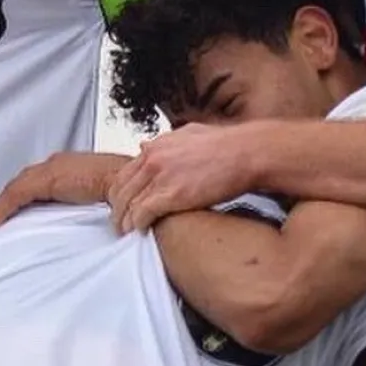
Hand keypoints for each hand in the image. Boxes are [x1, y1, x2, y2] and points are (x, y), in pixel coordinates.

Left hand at [0, 153, 129, 235]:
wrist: (134, 184)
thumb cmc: (125, 193)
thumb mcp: (99, 201)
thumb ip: (84, 207)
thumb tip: (80, 224)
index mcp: (67, 168)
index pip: (34, 183)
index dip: (17, 200)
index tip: (7, 217)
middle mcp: (56, 165)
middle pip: (20, 184)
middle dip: (4, 204)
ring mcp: (51, 170)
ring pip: (14, 189)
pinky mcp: (48, 180)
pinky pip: (16, 196)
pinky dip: (2, 211)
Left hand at [108, 122, 266, 233]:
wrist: (248, 153)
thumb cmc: (228, 146)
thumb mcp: (190, 134)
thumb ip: (165, 142)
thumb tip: (146, 145)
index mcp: (157, 147)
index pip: (125, 173)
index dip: (120, 191)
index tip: (121, 203)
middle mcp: (153, 159)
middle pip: (120, 189)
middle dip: (117, 208)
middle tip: (118, 222)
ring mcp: (160, 176)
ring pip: (128, 203)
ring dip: (124, 220)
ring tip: (125, 231)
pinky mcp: (171, 194)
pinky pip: (142, 213)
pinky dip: (137, 224)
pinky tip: (140, 231)